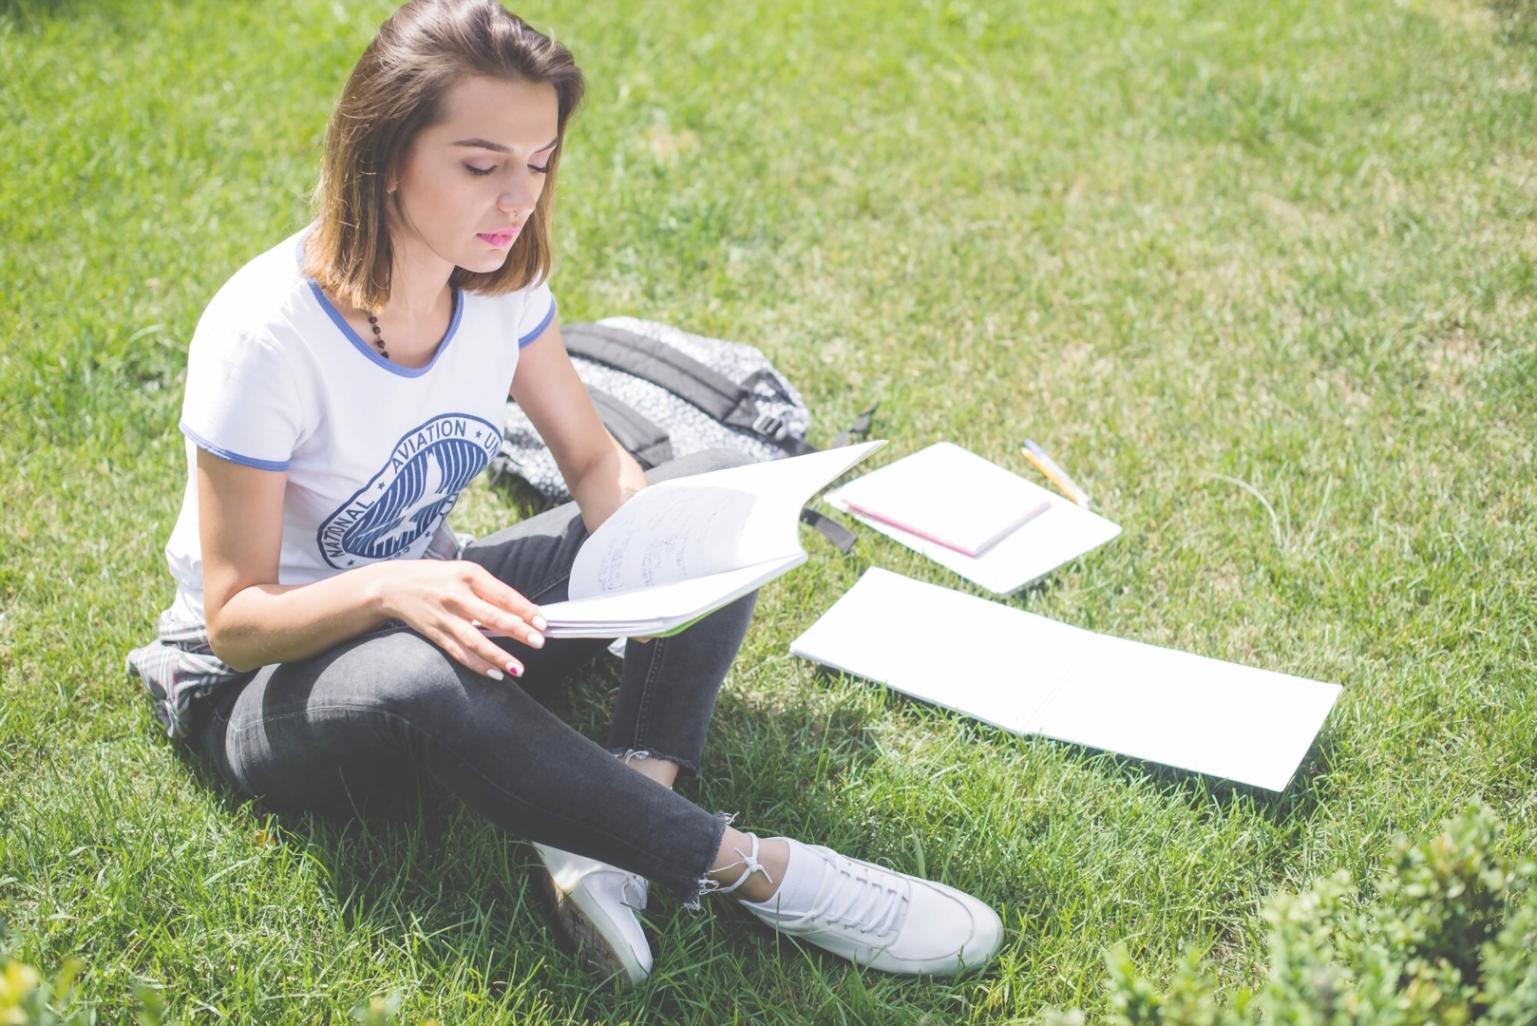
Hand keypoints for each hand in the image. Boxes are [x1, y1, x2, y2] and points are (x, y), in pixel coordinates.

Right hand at [375, 559, 546, 679]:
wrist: (392, 585)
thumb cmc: (437, 576)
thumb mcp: (463, 572)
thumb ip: (489, 590)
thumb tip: (522, 612)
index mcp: (468, 575)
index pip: (502, 594)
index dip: (524, 609)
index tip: (542, 622)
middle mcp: (456, 595)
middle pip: (491, 617)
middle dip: (517, 631)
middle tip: (539, 642)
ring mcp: (444, 616)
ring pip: (475, 640)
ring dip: (498, 656)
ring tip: (519, 668)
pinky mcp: (434, 633)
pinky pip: (459, 652)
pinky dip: (477, 665)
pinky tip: (495, 674)